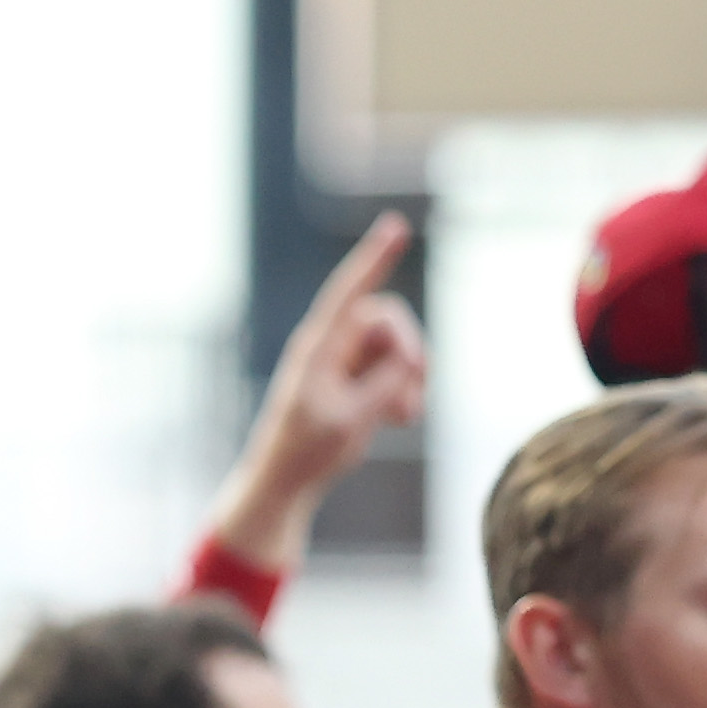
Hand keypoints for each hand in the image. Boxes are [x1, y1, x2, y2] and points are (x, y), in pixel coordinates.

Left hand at [207, 213, 425, 576]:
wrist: (288, 480)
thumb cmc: (306, 449)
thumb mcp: (348, 419)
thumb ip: (382, 385)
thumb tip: (411, 357)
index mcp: (317, 347)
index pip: (349, 293)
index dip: (373, 259)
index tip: (395, 227)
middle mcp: (333, 347)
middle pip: (388, 320)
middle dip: (409, 347)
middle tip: (418, 379)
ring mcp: (348, 363)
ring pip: (397, 347)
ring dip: (409, 378)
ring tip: (404, 416)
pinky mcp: (360, 381)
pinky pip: (397, 371)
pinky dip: (406, 391)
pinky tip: (402, 419)